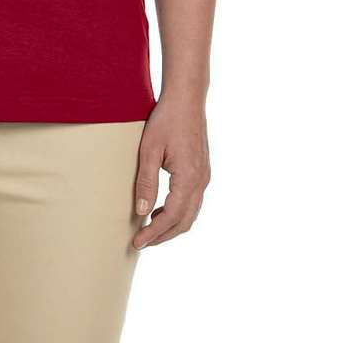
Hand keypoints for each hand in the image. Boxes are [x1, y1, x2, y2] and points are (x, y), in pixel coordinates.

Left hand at [132, 95, 210, 247]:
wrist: (186, 99)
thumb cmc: (166, 120)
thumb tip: (141, 211)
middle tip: (141, 242)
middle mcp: (201, 181)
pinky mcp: (202, 171)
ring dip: (171, 225)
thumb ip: (146, 181)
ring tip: (148, 229)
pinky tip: (160, 209)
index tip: (137, 242)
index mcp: (189, 178)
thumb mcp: (149, 149)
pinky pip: (192, 201)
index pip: (172, 217)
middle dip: (163, 235)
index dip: (154, 233)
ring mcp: (204, 177)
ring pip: (190, 213)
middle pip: (184, 222)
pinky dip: (178, 213)